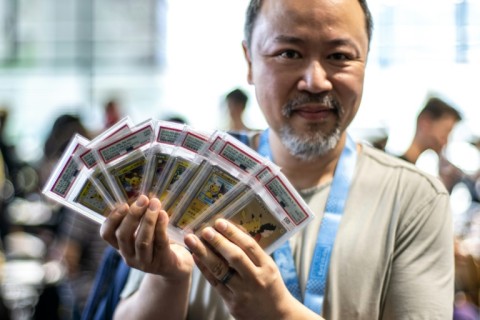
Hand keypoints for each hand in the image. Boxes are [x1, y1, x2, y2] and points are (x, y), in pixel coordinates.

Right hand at [100, 195, 193, 280]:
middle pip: (123, 236)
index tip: (124, 204)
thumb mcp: (145, 231)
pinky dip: (161, 228)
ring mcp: (145, 263)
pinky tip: (164, 215)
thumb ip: (140, 218)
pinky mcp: (162, 264)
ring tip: (155, 204)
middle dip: (133, 215)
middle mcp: (129, 257)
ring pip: (142, 241)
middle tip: (144, 199)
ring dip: (148, 220)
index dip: (112, 219)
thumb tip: (140, 196)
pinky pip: (160, 244)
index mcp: (122, 246)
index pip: (106, 234)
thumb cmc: (159, 243)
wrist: (177, 266)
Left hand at [184, 219, 318, 319]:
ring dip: (204, 253)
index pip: (249, 246)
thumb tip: (234, 229)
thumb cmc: (270, 286)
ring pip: (221, 271)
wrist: (276, 316)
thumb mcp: (268, 266)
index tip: (219, 222)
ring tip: (192, 240)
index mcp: (267, 266)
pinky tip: (196, 257)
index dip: (233, 233)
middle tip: (205, 230)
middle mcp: (256, 278)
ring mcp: (243, 292)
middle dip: (218, 242)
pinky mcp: (232, 303)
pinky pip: (215, 283)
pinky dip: (204, 269)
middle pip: (235, 257)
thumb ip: (253, 251)